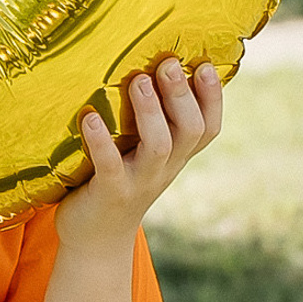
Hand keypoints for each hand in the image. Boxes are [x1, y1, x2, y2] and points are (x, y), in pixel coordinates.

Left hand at [55, 58, 222, 252]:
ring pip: (159, 145)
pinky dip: (101, 141)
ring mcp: (139, 181)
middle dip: (182, 95)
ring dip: (150, 111)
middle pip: (190, 130)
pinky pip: (110, 165)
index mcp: (177, 155)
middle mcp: (165, 167)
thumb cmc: (117, 181)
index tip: (206, 65)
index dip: (213, 98)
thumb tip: (146, 66)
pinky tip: (90, 117)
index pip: (208, 127)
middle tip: (169, 62)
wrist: (95, 239)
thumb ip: (152, 121)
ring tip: (139, 80)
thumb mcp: (142, 154)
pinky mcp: (110, 192)